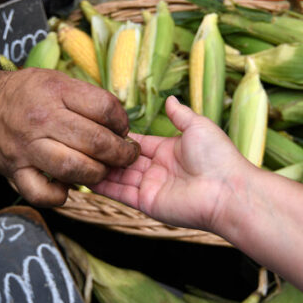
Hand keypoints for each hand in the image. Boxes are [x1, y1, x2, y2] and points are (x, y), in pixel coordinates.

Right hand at [0, 68, 139, 206]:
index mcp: (56, 91)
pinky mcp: (14, 170)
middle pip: (93, 141)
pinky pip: (40, 193)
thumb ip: (88, 98)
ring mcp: (26, 147)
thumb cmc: (27, 93)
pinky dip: (58, 196)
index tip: (123, 129)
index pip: (104, 108)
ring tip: (101, 171)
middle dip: (120, 153)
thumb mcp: (57, 80)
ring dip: (95, 175)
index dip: (122, 122)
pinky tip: (67, 189)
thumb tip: (120, 124)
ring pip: (72, 169)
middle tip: (126, 156)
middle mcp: (41, 119)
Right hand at [94, 96, 252, 231]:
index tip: (97, 125)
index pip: (137, 141)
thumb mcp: (198, 126)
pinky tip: (83, 175)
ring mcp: (151, 187)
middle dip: (104, 151)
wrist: (227, 191)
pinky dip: (102, 186)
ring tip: (75, 155)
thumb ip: (180, 114)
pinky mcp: (146, 203)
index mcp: (168, 150)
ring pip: (117, 176)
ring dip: (99, 167)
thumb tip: (170, 99)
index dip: (118, 135)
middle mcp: (157, 169)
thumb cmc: (218, 157)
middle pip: (123, 159)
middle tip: (79, 139)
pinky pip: (119, 193)